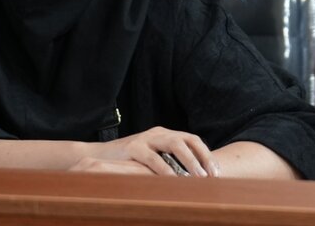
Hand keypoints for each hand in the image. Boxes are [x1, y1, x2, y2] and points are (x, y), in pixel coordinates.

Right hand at [78, 126, 219, 176]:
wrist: (98, 157)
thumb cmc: (128, 162)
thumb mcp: (151, 159)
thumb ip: (168, 163)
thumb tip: (191, 179)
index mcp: (166, 134)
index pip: (193, 140)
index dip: (206, 155)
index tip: (217, 172)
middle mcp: (159, 133)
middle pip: (188, 140)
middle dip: (203, 158)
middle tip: (212, 176)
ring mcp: (146, 138)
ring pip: (175, 145)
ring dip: (189, 162)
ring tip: (198, 178)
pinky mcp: (133, 148)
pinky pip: (153, 158)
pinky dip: (165, 170)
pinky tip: (173, 181)